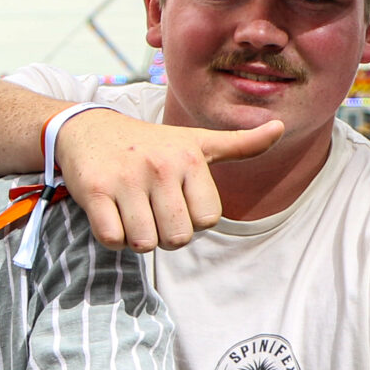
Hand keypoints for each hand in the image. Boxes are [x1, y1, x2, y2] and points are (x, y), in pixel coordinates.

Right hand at [53, 111, 281, 250]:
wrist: (87, 128)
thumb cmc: (150, 144)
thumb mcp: (197, 141)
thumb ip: (241, 144)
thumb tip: (281, 127)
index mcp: (190, 158)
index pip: (207, 221)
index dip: (191, 219)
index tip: (176, 200)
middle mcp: (161, 166)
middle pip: (177, 238)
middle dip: (164, 234)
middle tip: (151, 210)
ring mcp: (126, 178)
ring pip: (145, 243)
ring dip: (137, 237)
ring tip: (130, 210)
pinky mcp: (95, 190)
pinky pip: (113, 239)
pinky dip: (112, 237)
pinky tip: (110, 213)